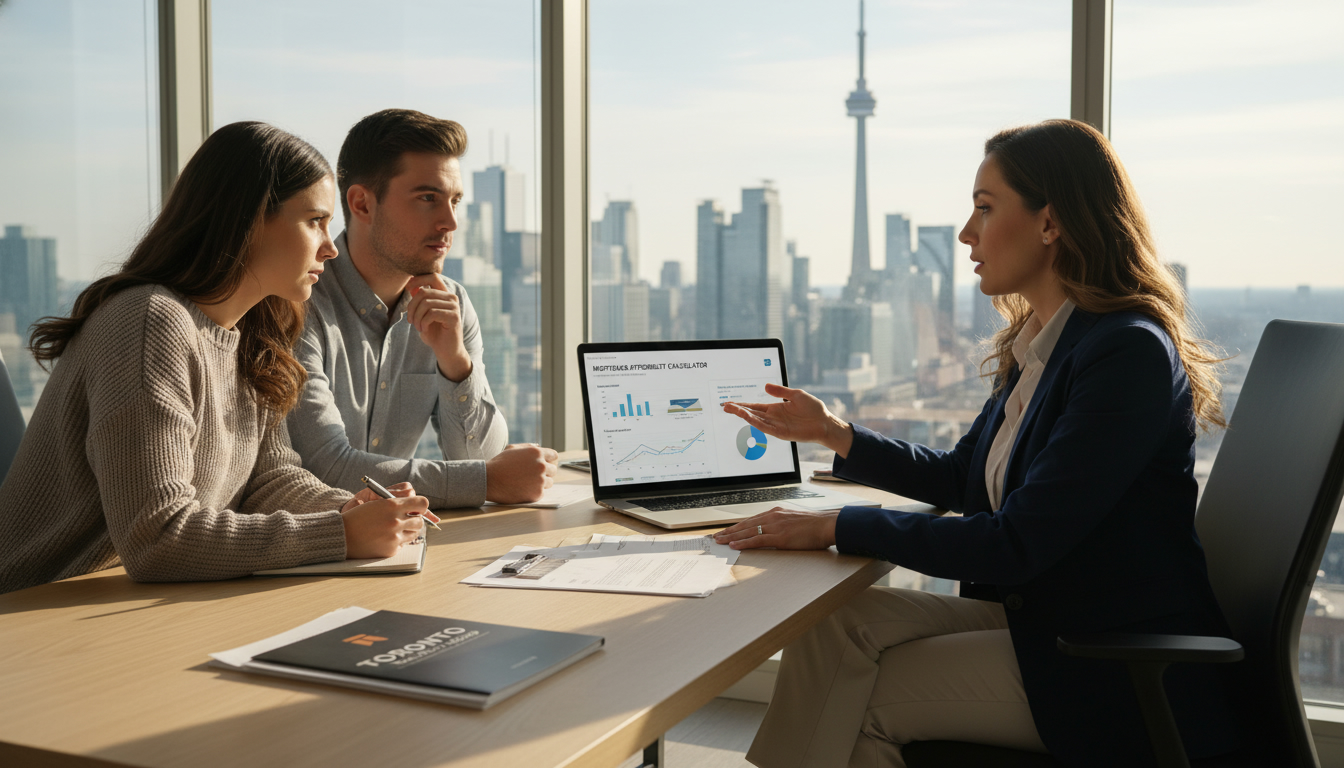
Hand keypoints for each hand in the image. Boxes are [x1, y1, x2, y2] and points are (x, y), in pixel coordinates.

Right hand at [341, 486, 439, 558]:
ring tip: (395, 529)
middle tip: (405, 520)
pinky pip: (404, 544)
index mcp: (392, 505)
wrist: (342, 536)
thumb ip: (398, 504)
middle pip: (420, 521)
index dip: (421, 506)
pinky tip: (385, 538)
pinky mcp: (392, 550)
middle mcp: (395, 521)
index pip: (422, 503)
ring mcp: (394, 537)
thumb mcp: (377, 503)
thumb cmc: (358, 517)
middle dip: (414, 520)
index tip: (417, 508)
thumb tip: (418, 508)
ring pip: (415, 533)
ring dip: (408, 530)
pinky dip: (398, 541)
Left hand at [406, 274, 472, 381]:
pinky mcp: (454, 317)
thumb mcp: (423, 315)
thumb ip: (420, 301)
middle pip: (424, 292)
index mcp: (444, 295)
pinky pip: (431, 314)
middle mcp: (451, 298)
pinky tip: (424, 330)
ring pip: (426, 303)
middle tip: (410, 320)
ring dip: (416, 317)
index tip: (407, 289)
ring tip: (417, 326)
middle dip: (411, 306)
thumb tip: (411, 286)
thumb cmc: (434, 333)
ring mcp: (454, 307)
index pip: (433, 276)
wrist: (447, 351)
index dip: (418, 279)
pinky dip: (423, 322)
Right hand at [485, 444, 559, 503]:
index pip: (554, 456)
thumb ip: (528, 446)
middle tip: (533, 475)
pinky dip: (534, 492)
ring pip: (549, 482)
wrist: (489, 480)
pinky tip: (522, 489)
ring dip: (541, 483)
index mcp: (537, 453)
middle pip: (553, 470)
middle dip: (545, 472)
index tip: (544, 464)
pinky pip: (542, 493)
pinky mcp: (537, 493)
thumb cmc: (499, 463)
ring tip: (526, 482)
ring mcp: (540, 480)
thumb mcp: (513, 448)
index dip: (549, 460)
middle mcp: (541, 465)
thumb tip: (539, 446)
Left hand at [712, 507, 838, 550]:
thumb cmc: (814, 525)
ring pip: (747, 531)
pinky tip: (734, 545)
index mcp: (776, 513)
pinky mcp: (779, 536)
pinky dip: (744, 542)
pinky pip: (757, 540)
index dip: (737, 526)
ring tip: (719, 541)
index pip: (751, 520)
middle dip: (729, 531)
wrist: (826, 525)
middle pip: (745, 524)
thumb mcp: (793, 521)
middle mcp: (772, 517)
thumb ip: (781, 525)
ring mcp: (775, 526)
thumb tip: (773, 532)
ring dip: (731, 537)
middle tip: (716, 537)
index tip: (726, 531)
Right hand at [721, 382, 854, 456]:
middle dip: (737, 410)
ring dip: (743, 415)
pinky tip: (747, 417)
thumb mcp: (796, 394)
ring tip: (731, 409)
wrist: (825, 423)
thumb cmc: (814, 409)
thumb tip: (766, 387)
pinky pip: (765, 427)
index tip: (730, 403)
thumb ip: (781, 391)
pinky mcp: (781, 432)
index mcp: (775, 408)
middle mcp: (773, 417)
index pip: (754, 407)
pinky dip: (755, 422)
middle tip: (724, 406)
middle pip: (751, 413)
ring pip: (755, 420)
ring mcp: (776, 425)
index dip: (742, 405)